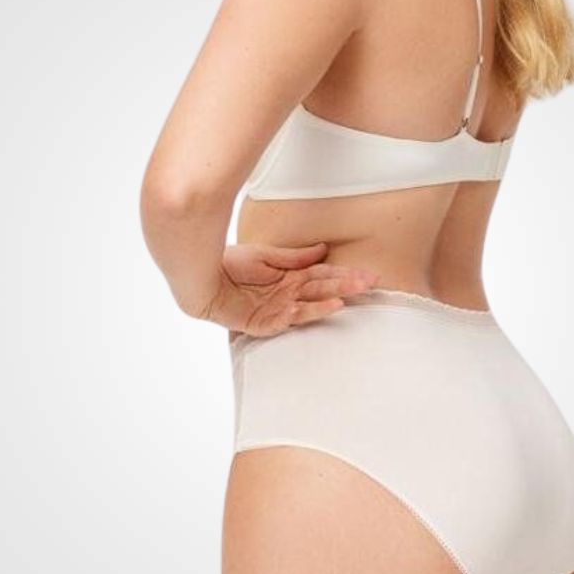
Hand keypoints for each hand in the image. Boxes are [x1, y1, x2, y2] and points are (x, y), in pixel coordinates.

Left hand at [198, 241, 379, 337]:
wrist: (201, 278)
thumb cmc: (230, 264)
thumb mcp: (266, 255)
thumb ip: (294, 256)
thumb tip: (322, 249)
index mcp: (290, 277)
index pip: (323, 275)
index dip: (346, 275)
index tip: (368, 275)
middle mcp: (287, 294)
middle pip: (322, 289)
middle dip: (347, 286)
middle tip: (371, 284)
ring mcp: (277, 309)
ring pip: (311, 304)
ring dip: (332, 300)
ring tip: (352, 296)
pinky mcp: (265, 323)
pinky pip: (291, 319)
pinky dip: (310, 313)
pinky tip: (328, 307)